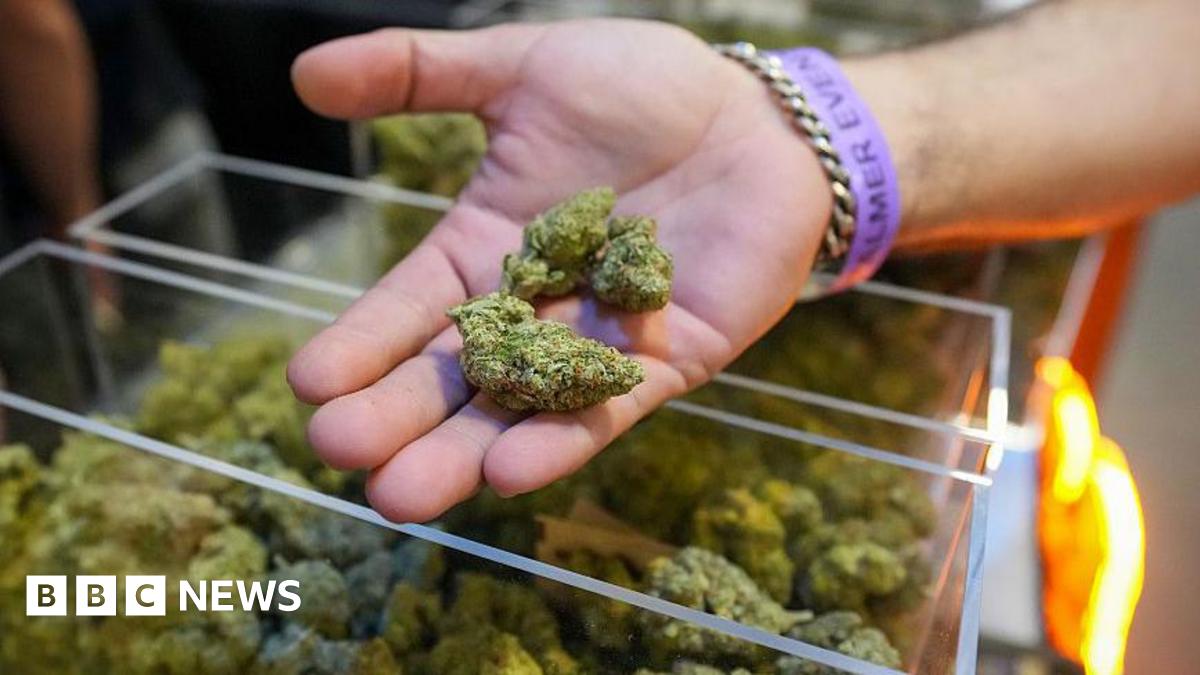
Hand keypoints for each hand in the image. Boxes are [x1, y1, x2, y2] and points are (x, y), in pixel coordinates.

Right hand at [287, 19, 830, 521]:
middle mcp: (530, 311)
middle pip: (452, 377)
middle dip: (396, 417)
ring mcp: (595, 344)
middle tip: (338, 454)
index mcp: (484, 252)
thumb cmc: (642, 88)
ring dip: (462, 454)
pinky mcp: (665, 364)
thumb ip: (419, 74)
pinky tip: (507, 474)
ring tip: (401, 494)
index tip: (307, 385)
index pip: (409, 309)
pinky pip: (607, 410)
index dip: (361, 344)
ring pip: (519, 412)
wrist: (756, 116)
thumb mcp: (521, 70)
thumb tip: (304, 72)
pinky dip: (560, 442)